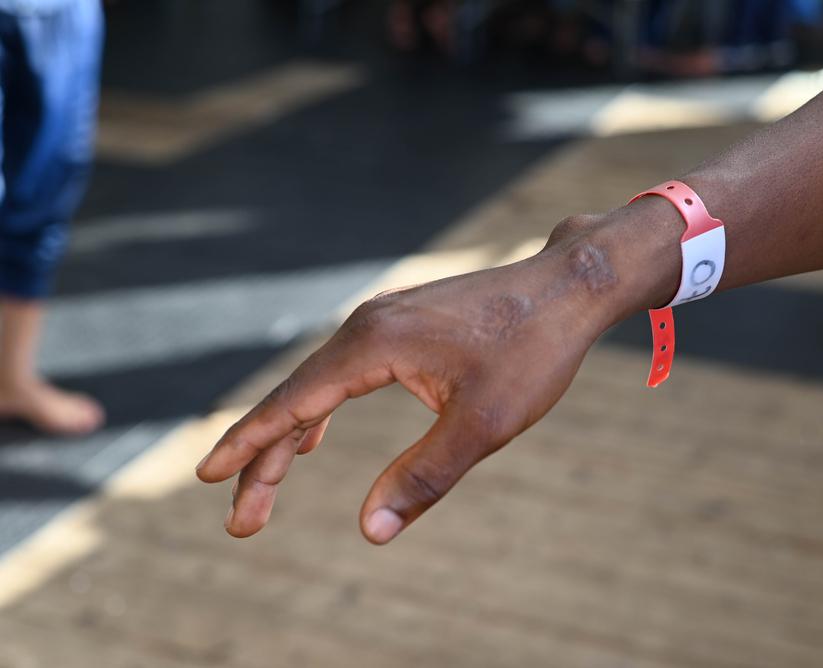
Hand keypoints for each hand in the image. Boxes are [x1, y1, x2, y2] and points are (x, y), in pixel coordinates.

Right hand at [196, 201, 683, 543]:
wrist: (568, 286)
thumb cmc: (533, 350)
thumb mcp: (483, 424)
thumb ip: (425, 477)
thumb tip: (369, 532)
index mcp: (374, 344)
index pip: (293, 403)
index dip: (249, 445)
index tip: (207, 477)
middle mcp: (366, 324)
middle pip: (295, 397)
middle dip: (264, 460)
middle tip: (242, 523)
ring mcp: (383, 318)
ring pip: (317, 384)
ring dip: (289, 436)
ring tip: (266, 485)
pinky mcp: (401, 322)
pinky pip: (342, 369)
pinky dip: (320, 406)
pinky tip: (315, 431)